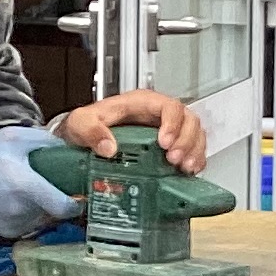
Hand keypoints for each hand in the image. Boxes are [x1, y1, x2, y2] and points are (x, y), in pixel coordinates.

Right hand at [0, 125, 86, 237]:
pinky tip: (17, 199)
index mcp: (26, 186)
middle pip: (56, 210)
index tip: (82, 193)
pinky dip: (31, 211)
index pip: (64, 207)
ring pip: (44, 216)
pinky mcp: (10, 232)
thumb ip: (43, 140)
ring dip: (44, 204)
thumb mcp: (12, 137)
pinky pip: (31, 222)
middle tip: (54, 182)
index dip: (77, 203)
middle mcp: (24, 210)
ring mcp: (17, 225)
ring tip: (30, 188)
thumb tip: (67, 148)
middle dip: (59, 197)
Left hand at [61, 90, 208, 173]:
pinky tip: (187, 172)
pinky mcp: (170, 147)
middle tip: (174, 159)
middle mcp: (159, 115)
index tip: (164, 142)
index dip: (172, 123)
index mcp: (142, 103)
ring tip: (183, 168)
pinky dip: (195, 161)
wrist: (83, 139)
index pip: (169, 106)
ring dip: (194, 152)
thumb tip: (108, 146)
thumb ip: (90, 129)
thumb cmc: (87, 125)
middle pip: (188, 120)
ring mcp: (168, 130)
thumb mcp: (81, 122)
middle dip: (186, 141)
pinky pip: (192, 150)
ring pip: (195, 135)